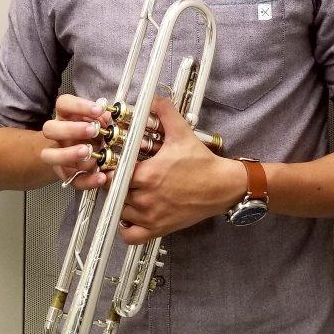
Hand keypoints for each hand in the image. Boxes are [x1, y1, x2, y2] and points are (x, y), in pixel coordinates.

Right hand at [40, 93, 111, 190]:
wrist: (82, 154)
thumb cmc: (91, 133)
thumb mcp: (98, 122)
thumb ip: (104, 118)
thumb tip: (110, 115)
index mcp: (65, 116)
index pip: (63, 104)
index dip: (79, 105)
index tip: (98, 110)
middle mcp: (58, 135)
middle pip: (50, 128)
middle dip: (71, 129)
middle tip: (92, 130)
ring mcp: (58, 155)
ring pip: (50, 155)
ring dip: (69, 154)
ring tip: (88, 152)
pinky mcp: (66, 174)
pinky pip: (72, 179)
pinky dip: (88, 180)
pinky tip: (101, 176)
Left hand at [118, 96, 245, 244]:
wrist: (222, 186)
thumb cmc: (202, 162)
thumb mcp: (182, 132)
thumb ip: (165, 112)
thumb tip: (154, 98)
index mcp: (147, 175)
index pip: (112, 174)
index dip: (111, 168)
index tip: (116, 163)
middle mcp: (145, 198)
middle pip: (114, 192)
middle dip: (115, 183)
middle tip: (120, 175)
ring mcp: (151, 216)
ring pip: (119, 212)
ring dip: (119, 202)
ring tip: (127, 191)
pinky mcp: (159, 229)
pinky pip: (130, 236)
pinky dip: (126, 227)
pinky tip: (132, 214)